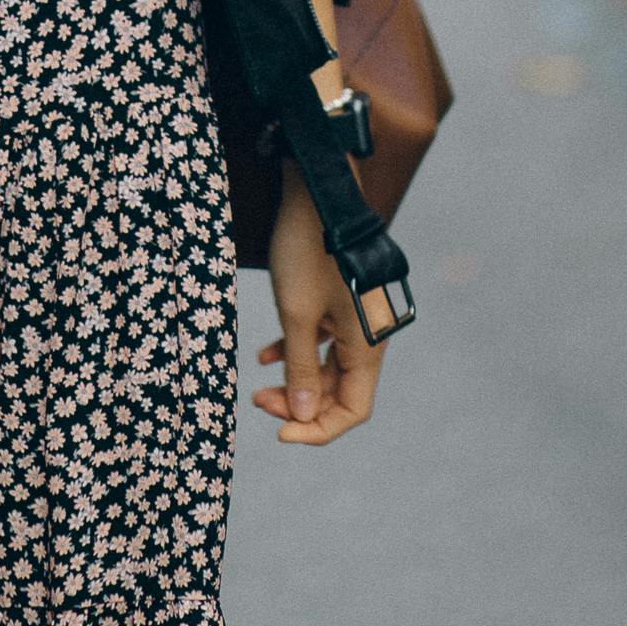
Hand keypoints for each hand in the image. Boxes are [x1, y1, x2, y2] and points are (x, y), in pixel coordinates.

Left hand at [255, 172, 387, 448]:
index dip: (318, 429)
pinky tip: (265, 355)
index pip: (354, 410)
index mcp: (368, 345)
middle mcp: (367, 336)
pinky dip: (295, 351)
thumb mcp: (297, 314)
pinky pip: (321, 340)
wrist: (314, 192)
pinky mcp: (338, 301)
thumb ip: (302, 369)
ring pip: (327, 367)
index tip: (281, 433)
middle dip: (300, 403)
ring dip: (295, 380)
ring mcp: (354, 318)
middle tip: (260, 402)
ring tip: (258, 387)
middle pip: (339, 391)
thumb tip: (302, 416)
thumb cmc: (307, 251)